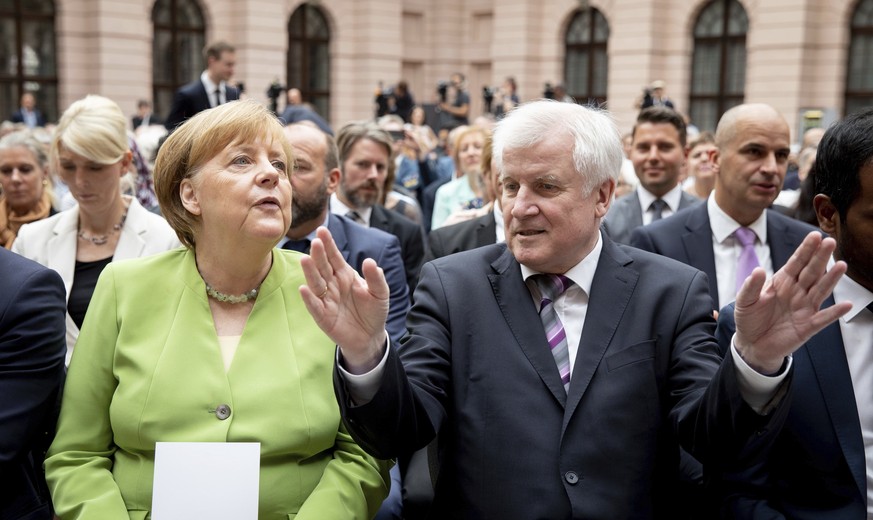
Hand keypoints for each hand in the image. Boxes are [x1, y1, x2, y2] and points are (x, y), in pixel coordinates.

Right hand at [300, 227, 389, 372]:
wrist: (370, 336)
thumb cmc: (374, 311)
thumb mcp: (380, 293)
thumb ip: (376, 278)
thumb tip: (370, 261)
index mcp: (345, 275)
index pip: (334, 257)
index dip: (328, 244)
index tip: (322, 230)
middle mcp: (333, 285)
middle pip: (323, 267)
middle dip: (318, 255)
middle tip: (315, 242)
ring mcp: (326, 300)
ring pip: (316, 283)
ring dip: (310, 272)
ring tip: (305, 260)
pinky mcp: (323, 316)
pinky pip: (315, 306)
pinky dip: (309, 298)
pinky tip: (304, 288)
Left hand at [734, 232, 850, 373]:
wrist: (752, 344)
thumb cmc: (750, 318)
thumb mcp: (744, 301)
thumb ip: (751, 286)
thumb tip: (758, 270)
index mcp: (782, 282)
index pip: (796, 262)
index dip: (805, 250)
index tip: (815, 235)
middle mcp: (797, 292)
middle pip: (811, 272)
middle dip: (820, 257)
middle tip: (831, 242)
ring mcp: (804, 308)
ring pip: (821, 290)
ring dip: (831, 279)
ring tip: (842, 265)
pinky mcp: (808, 326)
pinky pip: (823, 318)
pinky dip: (835, 312)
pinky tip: (846, 304)